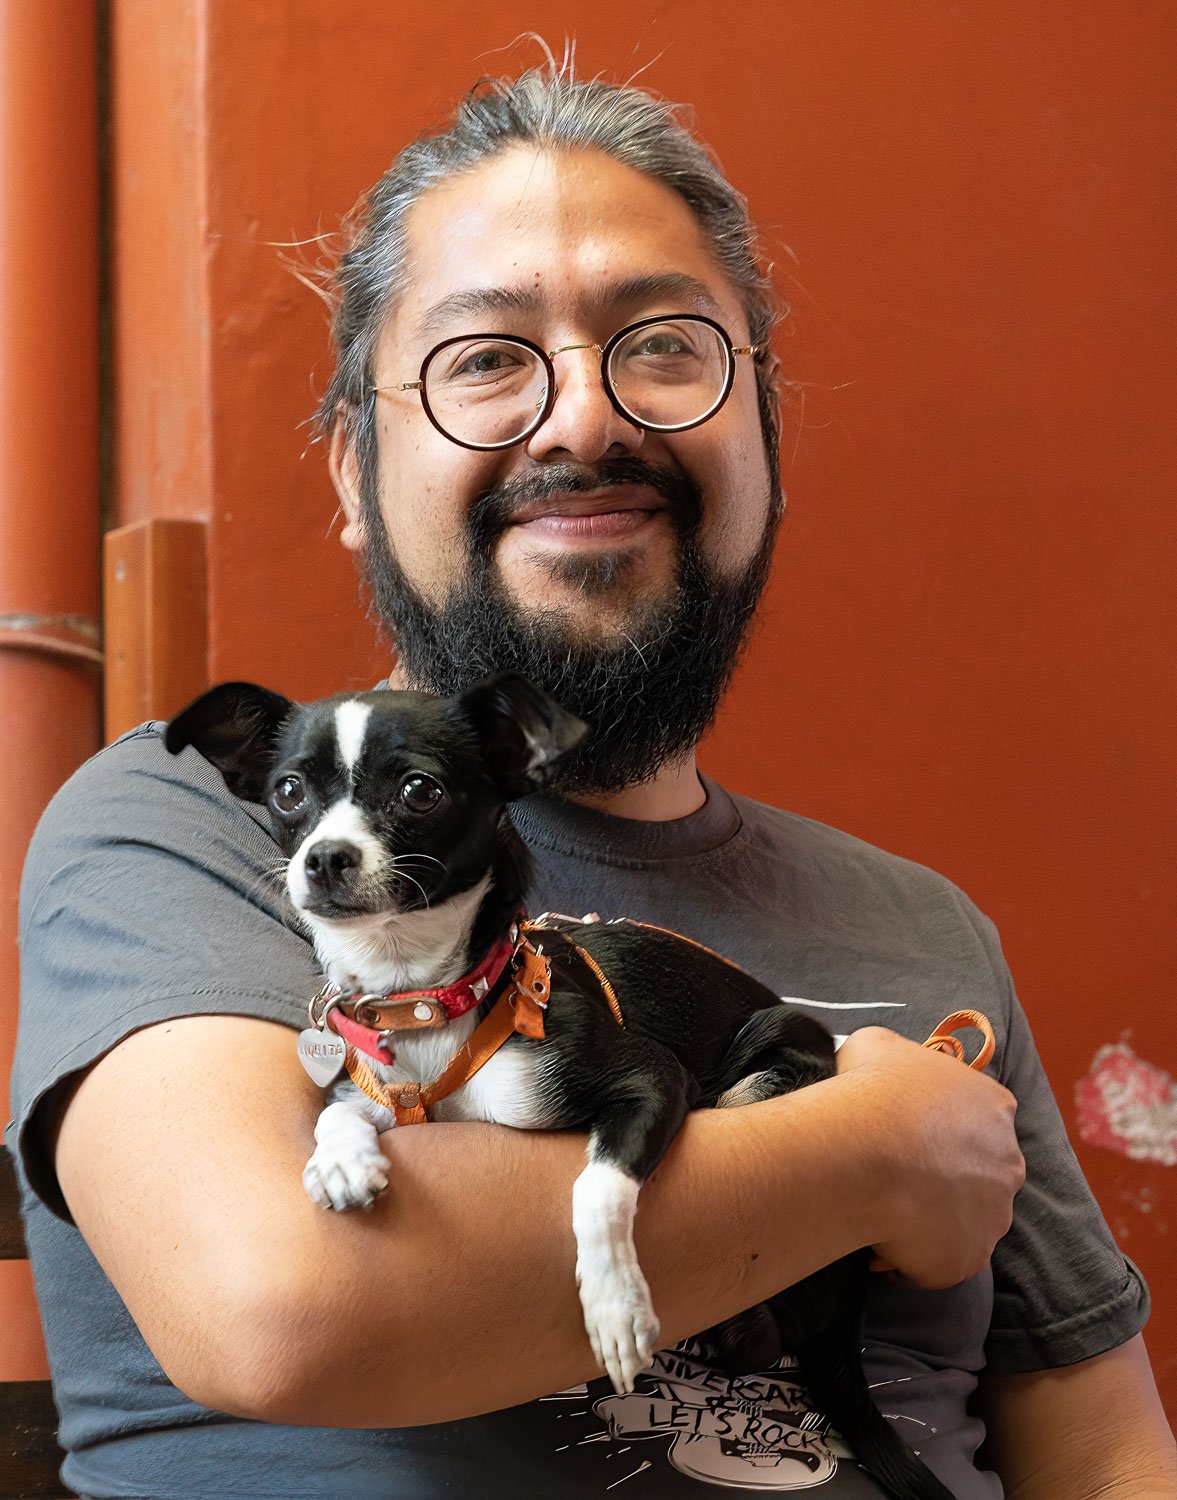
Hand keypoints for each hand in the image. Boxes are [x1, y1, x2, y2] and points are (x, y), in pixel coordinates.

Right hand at [836, 1026, 1024, 1286]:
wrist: (866, 1151)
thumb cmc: (872, 1088)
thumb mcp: (878, 1045)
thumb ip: (896, 1058)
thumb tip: (882, 1068)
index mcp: (994, 1106)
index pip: (979, 1118)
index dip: (940, 1126)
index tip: (906, 1130)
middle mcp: (1008, 1163)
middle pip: (979, 1173)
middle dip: (943, 1176)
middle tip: (893, 1172)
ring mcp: (993, 1217)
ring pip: (963, 1222)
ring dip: (930, 1219)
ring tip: (882, 1209)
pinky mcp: (969, 1261)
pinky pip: (940, 1263)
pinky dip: (913, 1257)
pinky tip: (879, 1239)